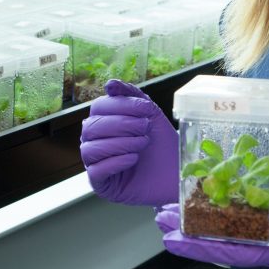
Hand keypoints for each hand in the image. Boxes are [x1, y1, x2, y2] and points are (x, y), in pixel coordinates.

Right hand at [79, 79, 178, 206]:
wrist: (178, 173)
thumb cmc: (162, 144)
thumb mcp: (149, 114)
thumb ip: (130, 96)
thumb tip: (109, 84)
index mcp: (103, 123)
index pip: (98, 108)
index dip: (120, 105)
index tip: (145, 109)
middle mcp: (95, 142)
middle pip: (91, 127)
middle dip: (121, 124)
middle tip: (145, 128)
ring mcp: (96, 164)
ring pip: (90, 149)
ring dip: (120, 143)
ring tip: (142, 144)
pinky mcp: (102, 185)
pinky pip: (96, 171)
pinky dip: (116, 161)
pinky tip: (134, 159)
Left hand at [155, 143, 268, 268]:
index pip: (234, 249)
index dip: (199, 244)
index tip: (171, 236)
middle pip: (227, 246)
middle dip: (192, 236)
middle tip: (160, 220)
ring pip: (239, 238)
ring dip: (208, 227)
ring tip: (179, 214)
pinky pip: (257, 230)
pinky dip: (234, 220)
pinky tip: (221, 207)